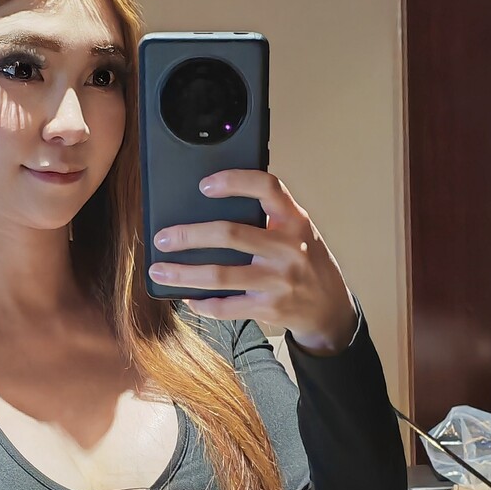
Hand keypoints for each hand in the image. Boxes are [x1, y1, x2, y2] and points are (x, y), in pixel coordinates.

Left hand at [149, 170, 357, 353]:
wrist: (331, 307)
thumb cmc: (306, 261)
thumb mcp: (300, 230)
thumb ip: (271, 215)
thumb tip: (216, 203)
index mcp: (295, 220)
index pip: (267, 188)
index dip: (234, 181)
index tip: (204, 185)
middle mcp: (288, 248)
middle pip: (230, 235)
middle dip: (189, 235)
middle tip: (163, 237)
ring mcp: (279, 281)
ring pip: (221, 275)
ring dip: (184, 273)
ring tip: (160, 269)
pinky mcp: (270, 308)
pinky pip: (227, 307)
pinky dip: (203, 304)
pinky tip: (189, 298)